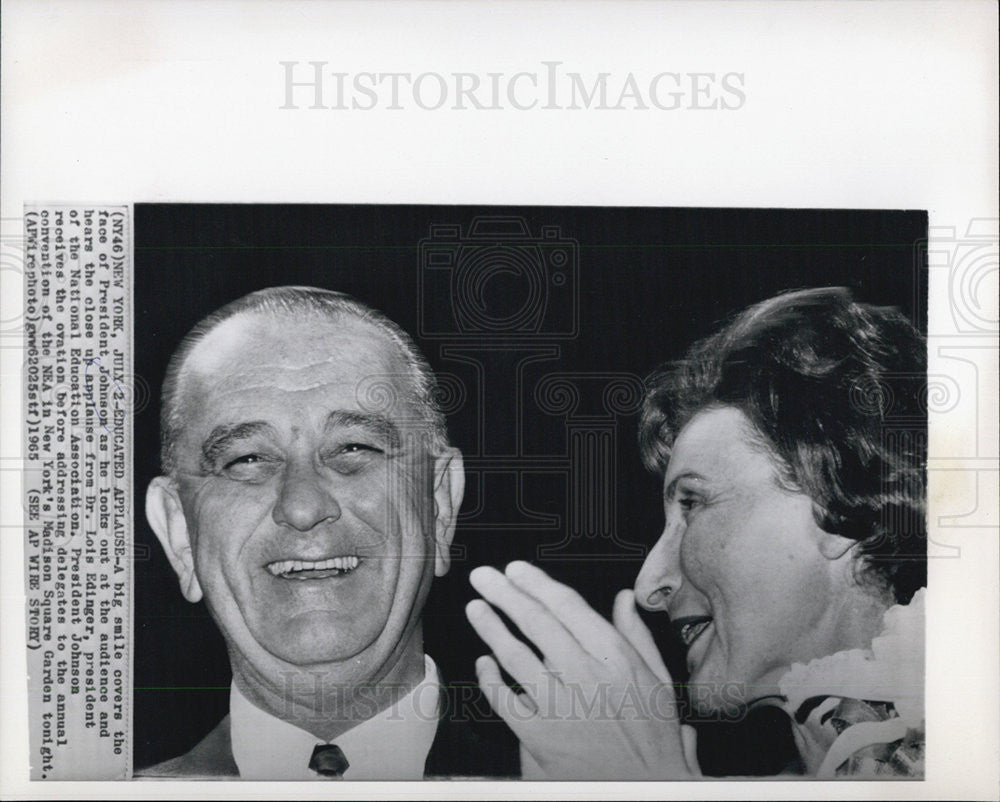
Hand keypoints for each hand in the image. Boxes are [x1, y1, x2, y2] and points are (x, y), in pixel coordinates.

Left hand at [465, 561, 700, 779]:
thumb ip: (637, 636)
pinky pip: (504, 701)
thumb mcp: (659, 681)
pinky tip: (483, 662)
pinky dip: (489, 679)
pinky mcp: (540, 737)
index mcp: (615, 657)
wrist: (647, 792)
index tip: (516, 568)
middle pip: (535, 623)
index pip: (567, 606)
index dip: (536, 583)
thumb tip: (624, 598)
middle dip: (504, 593)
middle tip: (483, 576)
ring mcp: (559, 706)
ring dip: (490, 628)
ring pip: (514, 655)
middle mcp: (584, 676)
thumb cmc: (654, 740)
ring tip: (475, 608)